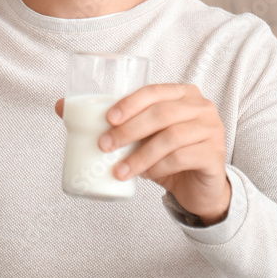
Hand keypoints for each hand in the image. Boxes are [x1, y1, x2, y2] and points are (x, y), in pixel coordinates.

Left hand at [55, 84, 230, 224]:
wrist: (198, 186)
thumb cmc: (165, 154)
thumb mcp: (140, 135)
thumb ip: (113, 121)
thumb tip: (62, 107)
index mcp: (182, 93)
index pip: (154, 91)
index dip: (130, 103)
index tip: (107, 119)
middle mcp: (200, 107)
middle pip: (161, 114)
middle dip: (128, 130)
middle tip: (104, 146)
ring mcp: (211, 130)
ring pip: (170, 138)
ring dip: (140, 155)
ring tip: (119, 170)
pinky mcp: (214, 155)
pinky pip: (182, 158)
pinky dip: (159, 167)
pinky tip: (145, 176)